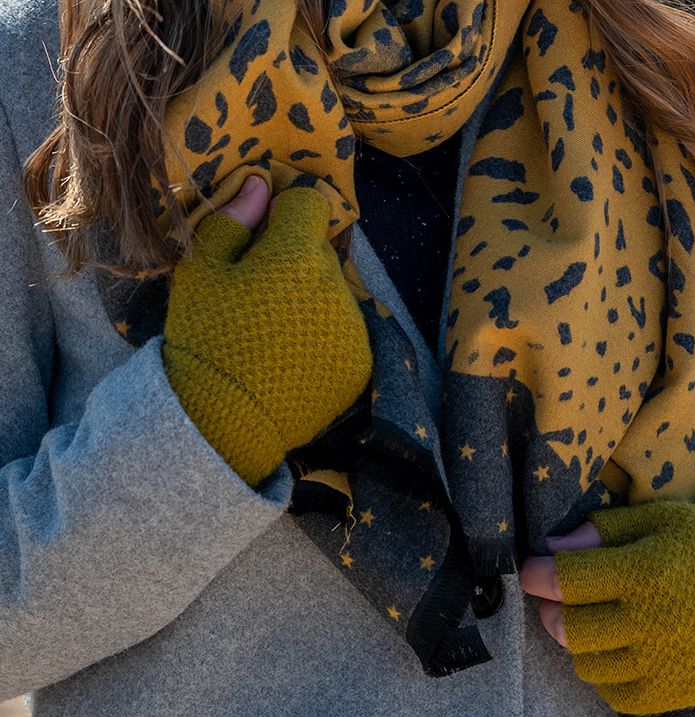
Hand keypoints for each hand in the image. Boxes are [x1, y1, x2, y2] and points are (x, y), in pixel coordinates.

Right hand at [163, 176, 372, 486]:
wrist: (225, 421)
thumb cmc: (205, 339)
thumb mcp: (201, 274)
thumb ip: (233, 223)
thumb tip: (260, 183)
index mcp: (296, 255)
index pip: (309, 205)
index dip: (286, 215)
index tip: (264, 238)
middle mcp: (335, 285)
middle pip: (320, 254)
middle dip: (294, 265)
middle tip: (259, 301)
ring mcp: (353, 327)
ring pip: (333, 295)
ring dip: (311, 304)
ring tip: (275, 338)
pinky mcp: (361, 363)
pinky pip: (344, 334)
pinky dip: (325, 340)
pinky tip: (294, 361)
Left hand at [520, 502, 694, 714]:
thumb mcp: (662, 518)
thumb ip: (603, 532)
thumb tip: (551, 549)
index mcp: (649, 571)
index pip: (568, 580)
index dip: (537, 574)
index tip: (530, 570)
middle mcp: (655, 623)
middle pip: (568, 627)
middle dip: (550, 609)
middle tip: (556, 595)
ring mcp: (668, 665)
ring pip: (585, 663)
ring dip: (576, 641)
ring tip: (592, 618)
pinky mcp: (679, 693)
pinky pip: (614, 693)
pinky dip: (604, 671)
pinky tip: (617, 646)